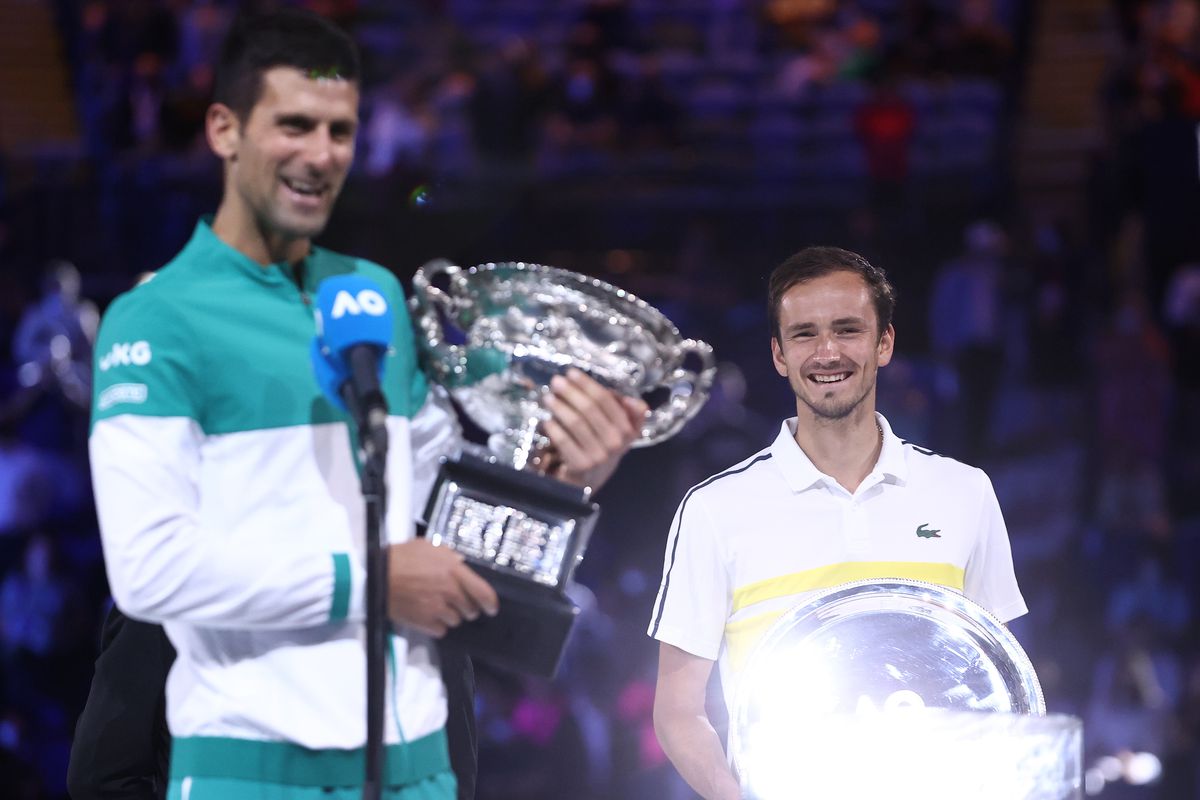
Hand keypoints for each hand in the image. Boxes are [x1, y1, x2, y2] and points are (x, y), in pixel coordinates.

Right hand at [387, 539, 497, 636]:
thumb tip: (460, 563)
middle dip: (466, 607)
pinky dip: (437, 626)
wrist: (375, 577)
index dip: (491, 603)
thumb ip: (448, 555)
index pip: (483, 592)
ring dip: (450, 616)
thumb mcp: (427, 546)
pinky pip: (441, 630)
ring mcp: (438, 609)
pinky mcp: (425, 623)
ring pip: (456, 621)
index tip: (491, 608)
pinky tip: (428, 615)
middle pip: (471, 610)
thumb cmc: (400, 557)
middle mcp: (450, 591)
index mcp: (453, 570)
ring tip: (437, 606)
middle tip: (455, 602)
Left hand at [541, 368, 647, 488]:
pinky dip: (554, 428)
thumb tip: (628, 399)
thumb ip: (629, 411)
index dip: (587, 384)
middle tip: (556, 382)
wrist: (591, 479)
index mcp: (628, 428)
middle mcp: (616, 442)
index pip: (606, 400)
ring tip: (548, 397)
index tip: (571, 373)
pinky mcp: (581, 465)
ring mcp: (599, 455)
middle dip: (570, 392)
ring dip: (559, 407)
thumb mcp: (622, 429)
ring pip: (576, 422)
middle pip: (589, 409)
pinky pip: (564, 440)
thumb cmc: (603, 445)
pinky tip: (547, 420)